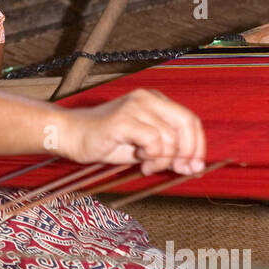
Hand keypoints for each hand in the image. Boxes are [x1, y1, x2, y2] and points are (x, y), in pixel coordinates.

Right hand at [59, 89, 205, 175]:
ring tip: (147, 165)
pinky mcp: (122, 119)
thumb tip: (193, 166)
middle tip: (179, 170)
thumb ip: (167, 152)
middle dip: (188, 152)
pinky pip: (152, 140)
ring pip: (169, 136)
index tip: (195, 167)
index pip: (190, 120)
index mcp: (155, 101)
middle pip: (186, 124)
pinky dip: (151, 155)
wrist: (70, 136)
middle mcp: (147, 99)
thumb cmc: (106, 142)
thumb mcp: (144, 148)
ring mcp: (134, 106)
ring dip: (163, 159)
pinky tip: (140, 160)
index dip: (198, 145)